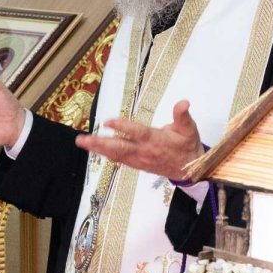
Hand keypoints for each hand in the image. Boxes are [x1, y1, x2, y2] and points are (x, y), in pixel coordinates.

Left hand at [74, 100, 202, 179]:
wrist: (190, 169)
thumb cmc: (188, 146)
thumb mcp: (190, 129)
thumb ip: (183, 115)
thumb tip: (184, 102)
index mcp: (155, 140)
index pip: (136, 132)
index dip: (122, 127)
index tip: (108, 121)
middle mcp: (144, 151)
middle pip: (119, 147)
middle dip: (100, 143)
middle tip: (83, 139)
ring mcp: (139, 159)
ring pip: (116, 154)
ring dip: (98, 149)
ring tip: (82, 142)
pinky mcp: (137, 164)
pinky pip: (119, 159)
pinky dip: (106, 154)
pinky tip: (95, 149)